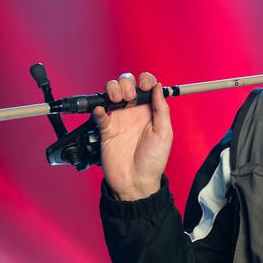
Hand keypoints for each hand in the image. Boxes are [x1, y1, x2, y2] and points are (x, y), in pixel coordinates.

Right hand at [94, 71, 171, 200]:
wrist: (135, 183)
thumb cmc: (153, 162)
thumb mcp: (164, 134)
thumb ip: (161, 109)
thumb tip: (158, 87)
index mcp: (150, 111)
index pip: (146, 86)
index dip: (145, 80)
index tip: (144, 85)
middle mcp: (134, 112)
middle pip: (126, 85)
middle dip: (126, 83)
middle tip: (129, 97)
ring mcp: (119, 119)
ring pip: (111, 93)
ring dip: (112, 90)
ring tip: (117, 101)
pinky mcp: (106, 129)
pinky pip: (99, 113)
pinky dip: (98, 108)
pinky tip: (102, 112)